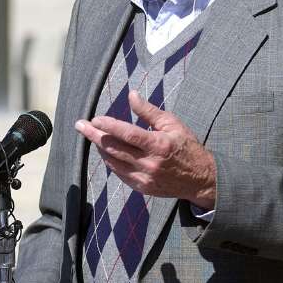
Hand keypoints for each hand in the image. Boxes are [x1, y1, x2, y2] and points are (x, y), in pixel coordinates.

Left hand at [75, 90, 216, 208]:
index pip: (128, 134)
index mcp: (159, 145)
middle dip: (95, 136)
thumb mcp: (172, 124)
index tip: (95, 119)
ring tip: (90, 135)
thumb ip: (149, 111)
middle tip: (81, 125)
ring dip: (100, 148)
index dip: (109, 126)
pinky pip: (119, 173)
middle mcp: (150, 163)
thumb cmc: (186, 147)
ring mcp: (145, 178)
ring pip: (114, 162)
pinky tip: (104, 151)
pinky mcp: (142, 187)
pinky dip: (110, 161)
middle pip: (115, 148)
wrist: (201, 179)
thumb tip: (131, 95)